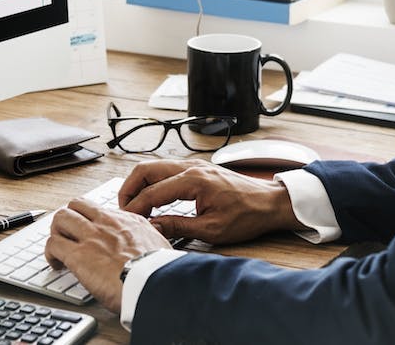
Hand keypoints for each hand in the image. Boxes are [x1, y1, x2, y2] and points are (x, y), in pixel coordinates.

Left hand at [44, 198, 171, 312]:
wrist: (155, 283)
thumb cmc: (159, 271)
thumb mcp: (160, 245)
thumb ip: (150, 238)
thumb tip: (151, 241)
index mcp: (127, 221)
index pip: (99, 209)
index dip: (89, 220)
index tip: (88, 232)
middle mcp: (107, 223)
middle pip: (76, 205)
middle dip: (68, 219)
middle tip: (67, 236)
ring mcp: (91, 236)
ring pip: (61, 218)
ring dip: (56, 233)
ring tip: (58, 249)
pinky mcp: (78, 255)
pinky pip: (53, 244)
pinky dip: (50, 254)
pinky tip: (56, 265)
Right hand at [119, 159, 304, 244]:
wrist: (270, 203)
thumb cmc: (247, 216)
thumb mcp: (212, 229)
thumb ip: (178, 227)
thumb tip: (152, 227)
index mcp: (193, 180)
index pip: (152, 192)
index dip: (135, 208)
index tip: (126, 221)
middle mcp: (191, 167)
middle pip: (145, 170)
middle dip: (129, 189)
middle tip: (124, 210)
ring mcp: (194, 165)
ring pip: (154, 167)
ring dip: (140, 184)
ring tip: (135, 206)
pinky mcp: (197, 169)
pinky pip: (166, 170)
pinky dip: (153, 182)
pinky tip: (152, 199)